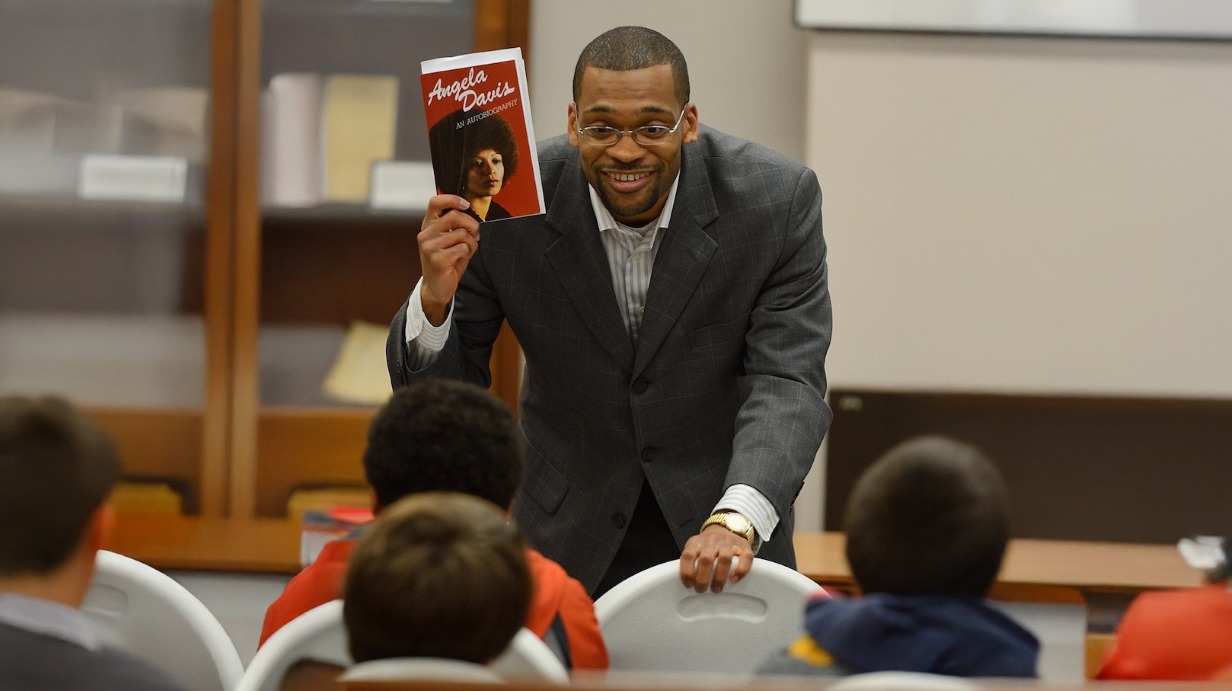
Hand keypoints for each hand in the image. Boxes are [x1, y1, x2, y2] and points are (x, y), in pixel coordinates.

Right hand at [418, 195, 479, 324]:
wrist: (437, 286)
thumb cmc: (446, 261)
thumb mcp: (449, 239)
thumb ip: (455, 225)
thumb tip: (469, 213)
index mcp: (428, 225)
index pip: (435, 202)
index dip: (452, 199)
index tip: (465, 204)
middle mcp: (426, 234)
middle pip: (454, 216)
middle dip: (471, 225)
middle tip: (475, 235)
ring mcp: (429, 246)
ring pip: (462, 234)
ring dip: (471, 243)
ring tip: (465, 251)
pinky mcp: (437, 259)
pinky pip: (462, 248)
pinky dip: (467, 253)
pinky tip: (460, 259)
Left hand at [679, 525, 754, 593]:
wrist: (724, 529)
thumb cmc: (707, 546)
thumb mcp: (694, 548)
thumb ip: (691, 562)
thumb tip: (689, 583)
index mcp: (697, 542)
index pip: (688, 555)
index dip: (687, 571)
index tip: (689, 585)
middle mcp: (712, 541)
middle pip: (706, 559)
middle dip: (703, 578)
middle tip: (702, 590)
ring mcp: (728, 542)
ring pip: (724, 558)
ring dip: (719, 577)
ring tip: (717, 589)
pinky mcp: (744, 546)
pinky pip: (745, 557)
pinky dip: (741, 570)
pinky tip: (735, 579)